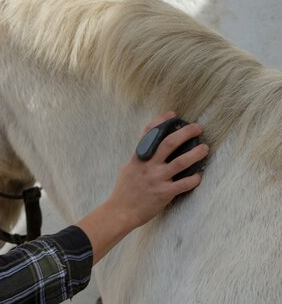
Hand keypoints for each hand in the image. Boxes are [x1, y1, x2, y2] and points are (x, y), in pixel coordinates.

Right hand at [76, 111, 207, 264]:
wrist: (121, 211)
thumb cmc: (123, 191)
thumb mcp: (126, 169)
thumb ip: (136, 159)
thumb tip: (142, 152)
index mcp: (138, 157)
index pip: (149, 134)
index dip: (161, 121)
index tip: (173, 114)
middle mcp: (148, 165)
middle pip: (168, 143)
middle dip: (185, 133)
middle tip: (198, 128)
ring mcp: (156, 178)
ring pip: (180, 162)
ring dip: (195, 153)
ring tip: (205, 148)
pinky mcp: (164, 193)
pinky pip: (183, 184)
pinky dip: (193, 179)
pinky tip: (199, 175)